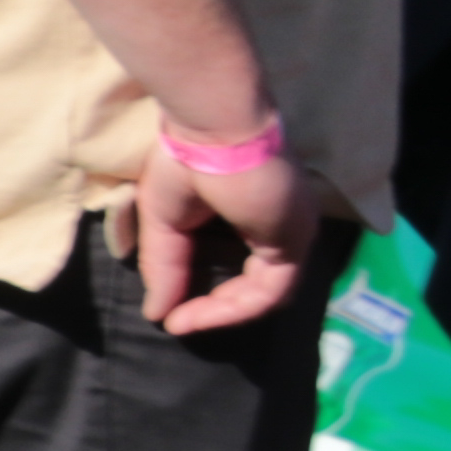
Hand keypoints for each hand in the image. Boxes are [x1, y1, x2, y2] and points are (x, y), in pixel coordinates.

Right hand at [124, 132, 322, 337]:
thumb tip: (155, 314)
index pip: (244, 268)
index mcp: (257, 215)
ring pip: (266, 293)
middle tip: (180, 321)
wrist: (213, 128)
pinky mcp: (295, 240)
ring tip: (185, 322)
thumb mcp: (166, 221)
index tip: (170, 313)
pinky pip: (269, 291)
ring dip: (223, 313)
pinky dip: (234, 309)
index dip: (208, 294)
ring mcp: (294, 233)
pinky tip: (198, 316)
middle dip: (218, 307)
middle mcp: (283, 227)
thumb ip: (165, 267)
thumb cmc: (189, 159)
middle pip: (258, 284)